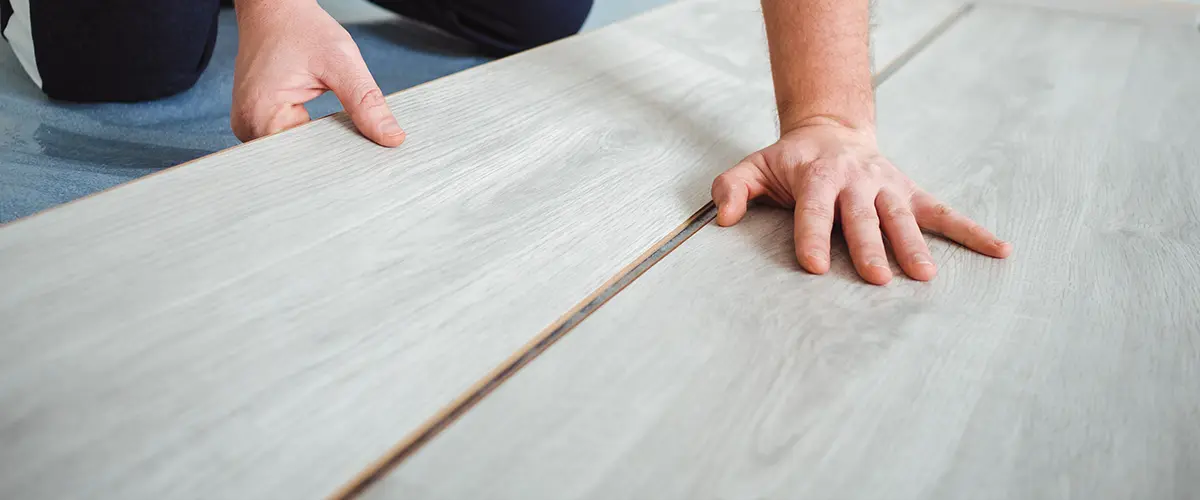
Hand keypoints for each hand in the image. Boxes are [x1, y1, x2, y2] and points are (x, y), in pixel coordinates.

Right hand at [231, 0, 403, 145]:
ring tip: (330, 119)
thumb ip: (366, 103)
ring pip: (294, 151)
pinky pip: (289, 139)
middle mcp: (248, 126)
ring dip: (318, 141)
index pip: (303, 160)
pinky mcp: (257, 120)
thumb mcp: (342, 63)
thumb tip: (391, 137)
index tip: (358, 146)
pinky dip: (310, 133)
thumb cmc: (298, 27)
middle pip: (297, 159)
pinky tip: (320, 121)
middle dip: (328, 149)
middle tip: (349, 129)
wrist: (275, 8)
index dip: (336, 155)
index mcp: (261, 115)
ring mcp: (249, 125)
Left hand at [711, 118, 1011, 284]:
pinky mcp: (910, 192)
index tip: (816, 266)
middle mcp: (856, 179)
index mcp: (817, 175)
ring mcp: (887, 186)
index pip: (814, 208)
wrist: (830, 130)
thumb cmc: (789, 161)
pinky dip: (972, 231)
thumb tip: (721, 218)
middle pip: (862, 216)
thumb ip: (732, 189)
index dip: (813, 235)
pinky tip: (999, 250)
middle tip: (876, 278)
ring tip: (924, 276)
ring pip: (902, 217)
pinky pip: (944, 213)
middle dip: (869, 246)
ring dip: (913, 246)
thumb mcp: (753, 167)